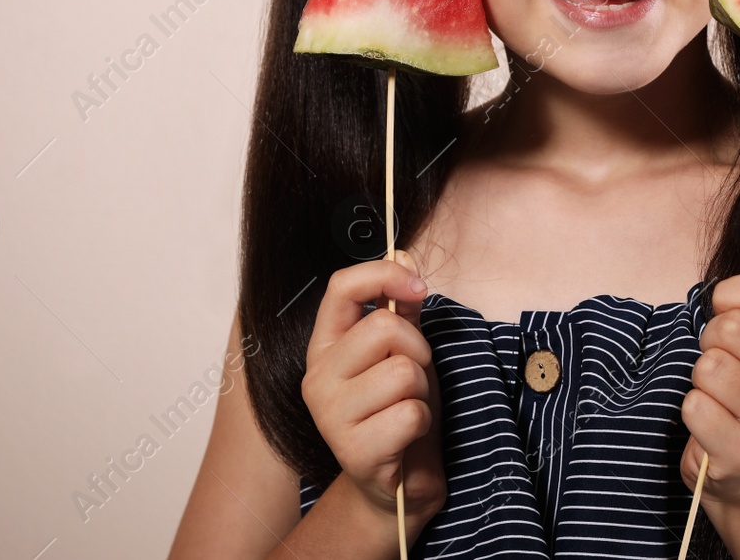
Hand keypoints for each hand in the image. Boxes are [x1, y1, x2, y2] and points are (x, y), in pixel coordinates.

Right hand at [301, 253, 446, 527]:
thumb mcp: (405, 351)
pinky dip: (422, 422)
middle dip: (418, 349)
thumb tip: (403, 253)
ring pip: (402, 371)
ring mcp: (330, 417)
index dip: (385, 275)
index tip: (419, 286)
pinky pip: (410, 413)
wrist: (399, 485)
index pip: (341, 287)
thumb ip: (402, 305)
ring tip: (409, 409)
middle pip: (384, 327)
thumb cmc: (400, 411)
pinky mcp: (353, 451)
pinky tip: (406, 437)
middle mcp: (317, 378)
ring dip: (422, 390)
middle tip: (415, 377)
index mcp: (325, 346)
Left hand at [679, 235, 739, 508]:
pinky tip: (712, 422)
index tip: (725, 308)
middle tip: (722, 360)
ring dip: (701, 378)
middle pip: (731, 328)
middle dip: (712, 339)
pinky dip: (692, 410)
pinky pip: (694, 406)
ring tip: (719, 394)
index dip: (730, 293)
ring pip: (710, 367)